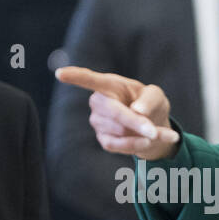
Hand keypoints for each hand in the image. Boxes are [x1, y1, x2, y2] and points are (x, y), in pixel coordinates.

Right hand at [55, 66, 180, 159]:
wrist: (153, 128)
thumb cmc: (150, 105)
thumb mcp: (156, 96)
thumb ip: (150, 99)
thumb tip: (137, 110)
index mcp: (110, 84)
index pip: (89, 79)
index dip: (74, 76)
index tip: (60, 74)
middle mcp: (99, 102)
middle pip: (113, 111)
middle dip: (135, 122)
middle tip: (154, 131)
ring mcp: (98, 122)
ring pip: (120, 131)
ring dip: (144, 135)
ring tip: (159, 133)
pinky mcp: (104, 140)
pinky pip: (119, 145)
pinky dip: (137, 145)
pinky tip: (148, 142)